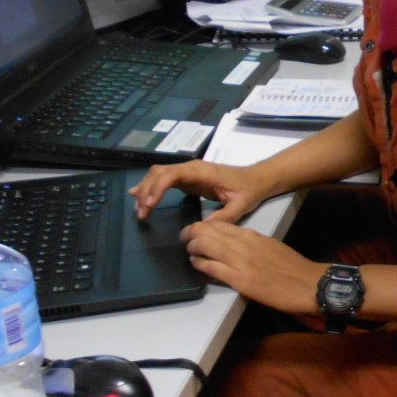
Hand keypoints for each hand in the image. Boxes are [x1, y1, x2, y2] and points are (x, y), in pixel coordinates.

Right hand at [129, 159, 273, 222]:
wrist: (256, 179)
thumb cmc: (249, 190)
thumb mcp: (239, 205)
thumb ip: (223, 216)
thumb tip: (201, 228)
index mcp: (202, 172)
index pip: (173, 174)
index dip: (158, 187)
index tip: (149, 205)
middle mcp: (192, 168)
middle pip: (160, 173)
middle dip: (147, 191)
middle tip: (141, 214)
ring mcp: (188, 172)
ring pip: (159, 174)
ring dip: (147, 190)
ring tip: (140, 211)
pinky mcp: (188, 179)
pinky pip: (165, 180)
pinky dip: (152, 188)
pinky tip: (141, 198)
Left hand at [180, 219, 322, 313]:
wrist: (308, 284)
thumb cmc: (292, 267)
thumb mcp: (270, 246)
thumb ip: (250, 243)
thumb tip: (231, 244)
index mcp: (252, 235)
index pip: (219, 224)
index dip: (201, 226)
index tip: (195, 231)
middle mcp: (244, 244)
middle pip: (207, 231)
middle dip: (190, 234)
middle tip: (185, 239)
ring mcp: (241, 262)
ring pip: (206, 246)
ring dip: (192, 247)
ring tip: (189, 251)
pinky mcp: (240, 280)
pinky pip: (212, 267)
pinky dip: (200, 264)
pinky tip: (196, 263)